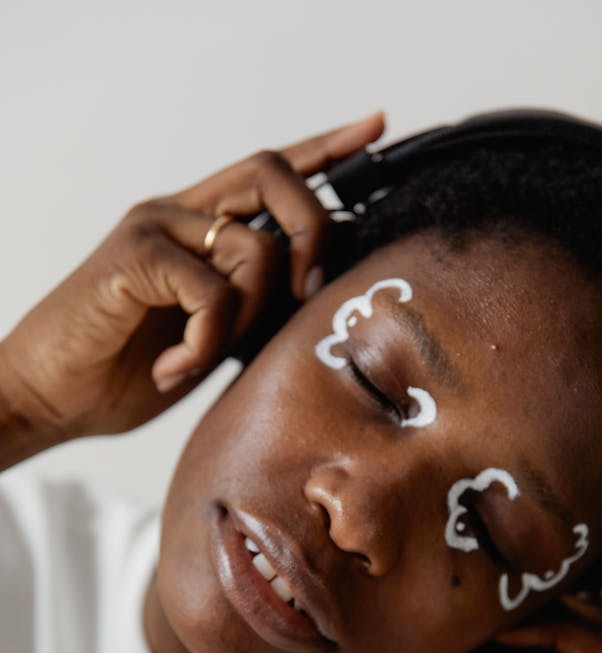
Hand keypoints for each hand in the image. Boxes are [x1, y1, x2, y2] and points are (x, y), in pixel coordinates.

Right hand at [0, 112, 383, 441]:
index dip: (324, 150)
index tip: (373, 130)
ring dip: (246, 318)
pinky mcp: (134, 255)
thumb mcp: (211, 337)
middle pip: (273, 174)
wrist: (51, 396)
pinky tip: (172, 368)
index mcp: (201, 227)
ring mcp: (156, 228)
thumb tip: (313, 295)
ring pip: (254, 247)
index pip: (272, 172)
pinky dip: (205, 342)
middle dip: (314, 230)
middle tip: (309, 292)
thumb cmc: (125, 369)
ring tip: (199, 358)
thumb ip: (253, 305)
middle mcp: (180, 213)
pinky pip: (211, 292)